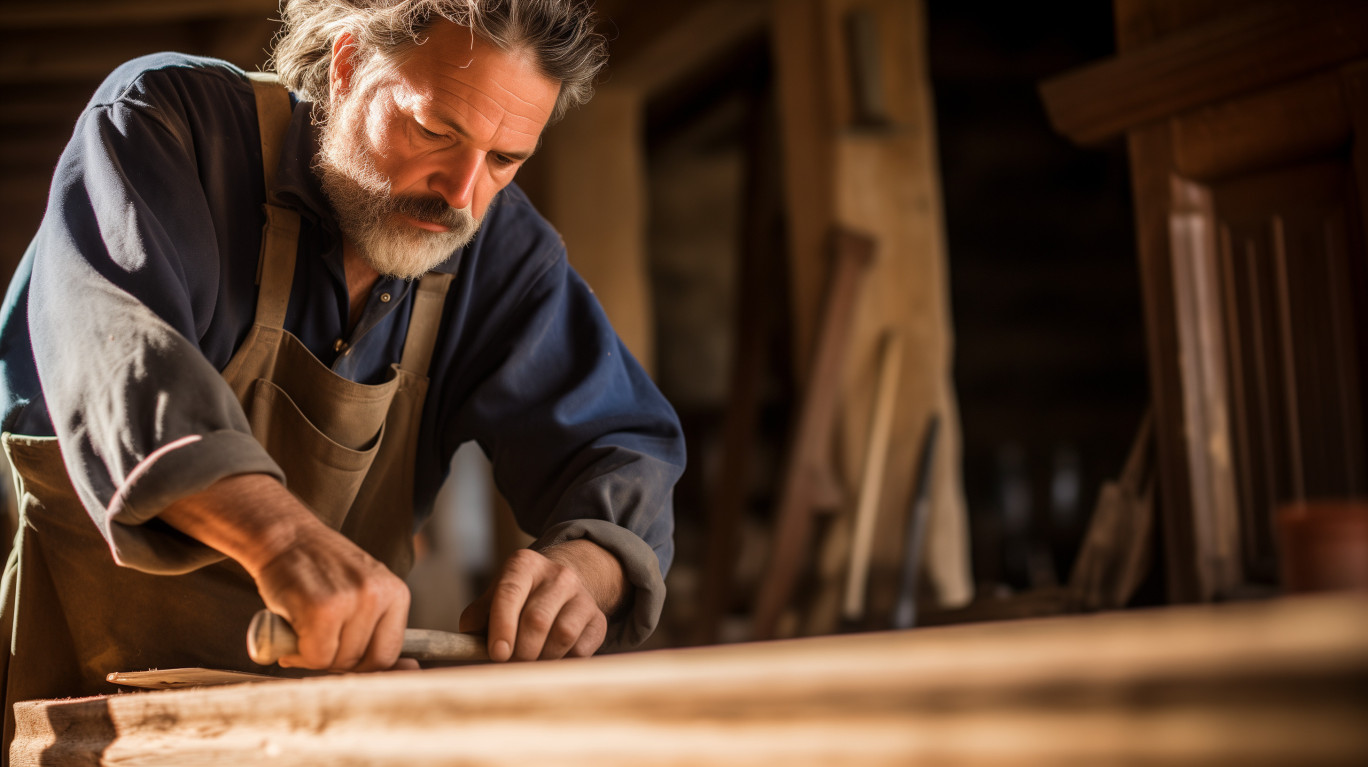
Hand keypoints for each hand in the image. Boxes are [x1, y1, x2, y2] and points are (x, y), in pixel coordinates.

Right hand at [252, 520, 413, 671]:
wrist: (284, 537)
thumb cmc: (319, 572)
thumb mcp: (361, 591)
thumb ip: (378, 629)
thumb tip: (412, 669)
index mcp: (397, 593)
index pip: (388, 654)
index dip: (360, 662)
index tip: (339, 649)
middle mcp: (379, 595)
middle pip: (364, 662)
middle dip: (335, 658)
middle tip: (316, 634)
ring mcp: (352, 600)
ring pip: (337, 661)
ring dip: (314, 653)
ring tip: (304, 624)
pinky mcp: (323, 609)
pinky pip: (315, 656)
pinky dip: (297, 651)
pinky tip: (291, 626)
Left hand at [459, 539, 625, 661]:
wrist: (563, 587)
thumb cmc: (521, 598)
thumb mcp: (496, 596)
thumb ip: (479, 614)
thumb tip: (468, 633)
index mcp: (524, 565)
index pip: (510, 593)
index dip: (502, 625)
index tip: (497, 653)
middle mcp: (557, 575)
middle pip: (537, 620)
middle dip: (520, 651)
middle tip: (510, 664)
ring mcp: (582, 595)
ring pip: (562, 635)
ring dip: (542, 658)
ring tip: (530, 661)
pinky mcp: (598, 619)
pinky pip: (581, 649)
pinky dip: (562, 662)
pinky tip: (551, 658)